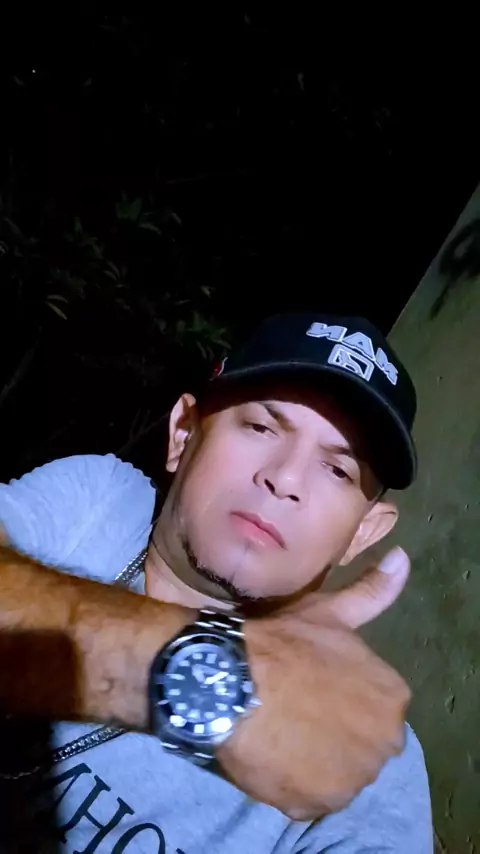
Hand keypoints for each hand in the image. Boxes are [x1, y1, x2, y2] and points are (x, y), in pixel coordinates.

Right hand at [216, 547, 410, 819]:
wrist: (228, 680)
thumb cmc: (282, 642)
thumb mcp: (329, 611)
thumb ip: (372, 592)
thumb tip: (402, 558)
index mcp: (391, 698)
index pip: (373, 705)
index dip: (339, 696)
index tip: (309, 684)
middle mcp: (383, 743)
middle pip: (359, 742)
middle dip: (333, 730)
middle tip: (291, 707)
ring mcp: (350, 779)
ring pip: (334, 772)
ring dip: (312, 759)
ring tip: (277, 730)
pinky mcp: (314, 804)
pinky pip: (307, 796)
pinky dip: (291, 782)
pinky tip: (269, 754)